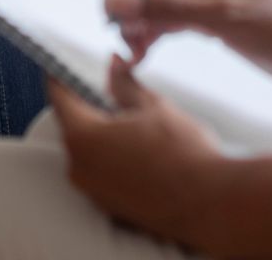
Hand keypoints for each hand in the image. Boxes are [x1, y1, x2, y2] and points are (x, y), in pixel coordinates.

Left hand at [46, 60, 228, 247]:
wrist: (211, 204)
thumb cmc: (183, 152)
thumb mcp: (152, 107)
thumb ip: (124, 84)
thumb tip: (113, 63)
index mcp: (82, 136)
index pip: (59, 96)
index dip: (60, 76)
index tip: (60, 66)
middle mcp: (78, 167)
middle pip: (73, 125)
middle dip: (90, 108)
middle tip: (112, 93)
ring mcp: (92, 191)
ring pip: (88, 151)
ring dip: (103, 135)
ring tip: (134, 127)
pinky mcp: (108, 207)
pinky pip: (100, 173)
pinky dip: (112, 159)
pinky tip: (140, 154)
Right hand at [104, 0, 271, 84]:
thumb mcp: (224, 17)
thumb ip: (168, 9)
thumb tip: (116, 4)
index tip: (112, 8)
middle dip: (124, 5)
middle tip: (123, 38)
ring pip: (148, 3)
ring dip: (135, 25)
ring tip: (135, 54)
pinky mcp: (206, 21)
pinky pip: (164, 22)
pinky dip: (149, 37)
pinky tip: (145, 56)